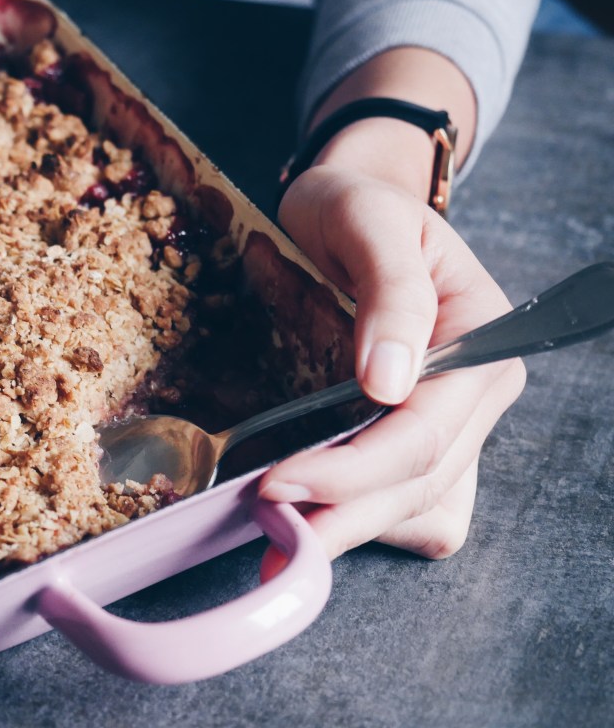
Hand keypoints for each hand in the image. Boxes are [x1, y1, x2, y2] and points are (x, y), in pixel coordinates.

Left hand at [258, 164, 525, 566]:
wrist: (345, 205)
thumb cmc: (357, 206)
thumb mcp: (371, 220)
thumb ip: (392, 295)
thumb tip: (389, 383)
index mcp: (480, 347)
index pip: (424, 434)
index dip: (354, 471)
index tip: (278, 483)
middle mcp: (473, 397)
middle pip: (420, 485)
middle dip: (344, 517)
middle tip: (269, 536)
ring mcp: (449, 424)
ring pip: (417, 509)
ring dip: (353, 532)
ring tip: (282, 543)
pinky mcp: (415, 439)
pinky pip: (409, 508)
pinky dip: (364, 523)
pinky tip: (314, 523)